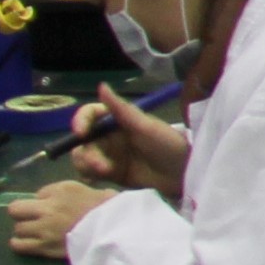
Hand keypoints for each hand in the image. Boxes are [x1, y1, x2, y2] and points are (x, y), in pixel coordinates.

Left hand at [8, 175, 128, 257]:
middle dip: (23, 213)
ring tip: (34, 232)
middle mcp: (48, 209)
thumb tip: (42, 199)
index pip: (37, 194)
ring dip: (24, 229)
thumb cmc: (103, 209)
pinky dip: (20, 243)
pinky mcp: (45, 248)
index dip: (41, 200)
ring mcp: (44, 230)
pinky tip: (26, 242)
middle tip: (34, 218)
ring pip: (17, 228)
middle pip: (16, 210)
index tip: (48, 206)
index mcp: (59, 192)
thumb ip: (60, 192)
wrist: (114, 232)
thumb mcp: (83, 189)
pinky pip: (20, 245)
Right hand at [62, 87, 185, 199]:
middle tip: (101, 167)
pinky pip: (90, 172)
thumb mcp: (146, 126)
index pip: (91, 115)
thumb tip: (101, 85)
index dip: (81, 121)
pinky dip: (90, 175)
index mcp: (118, 120)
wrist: (184, 175)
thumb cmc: (169, 145)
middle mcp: (111, 136)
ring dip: (88, 165)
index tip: (81, 133)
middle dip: (88, 153)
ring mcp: (110, 154)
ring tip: (106, 173)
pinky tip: (100, 179)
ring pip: (83, 157)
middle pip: (83, 140)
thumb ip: (122, 109)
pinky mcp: (111, 173)